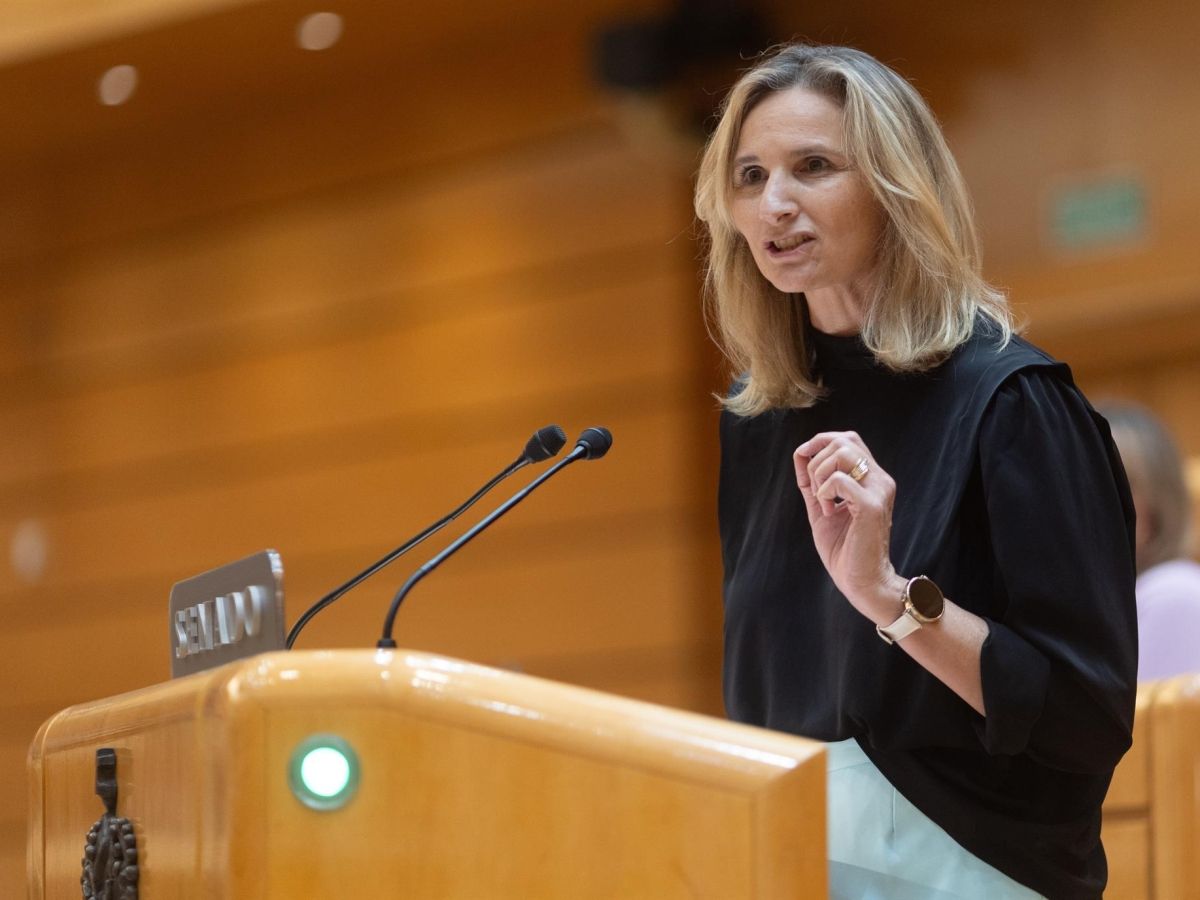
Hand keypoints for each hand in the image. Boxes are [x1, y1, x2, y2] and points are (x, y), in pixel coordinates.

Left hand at [793, 431, 902, 623]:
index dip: (821, 441)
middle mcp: (880, 479)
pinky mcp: (872, 506)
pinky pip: (840, 480)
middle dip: (817, 461)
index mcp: (871, 478)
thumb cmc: (845, 549)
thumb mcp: (822, 508)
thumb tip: (800, 454)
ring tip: (823, 501)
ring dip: (821, 475)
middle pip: (844, 441)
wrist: (862, 581)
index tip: (804, 460)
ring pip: (843, 453)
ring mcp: (879, 490)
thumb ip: (812, 482)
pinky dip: (825, 491)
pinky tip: (829, 511)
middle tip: (816, 492)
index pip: (848, 438)